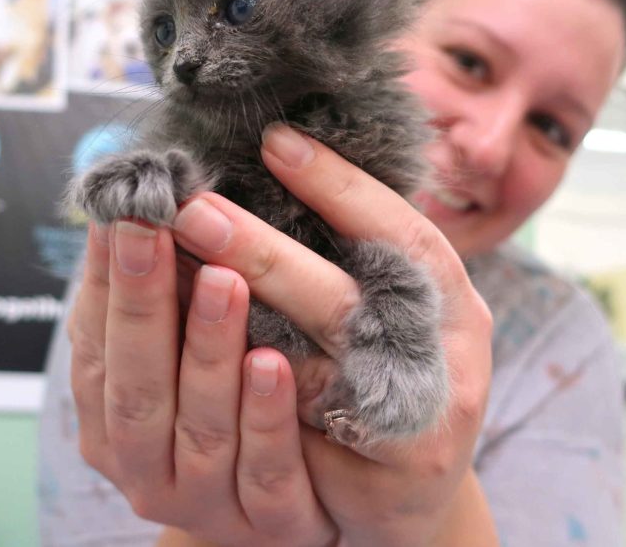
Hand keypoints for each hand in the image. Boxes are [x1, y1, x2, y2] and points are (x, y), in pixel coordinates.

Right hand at [67, 220, 336, 545]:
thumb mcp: (173, 364)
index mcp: (113, 425)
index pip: (96, 350)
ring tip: (222, 280)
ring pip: (201, 427)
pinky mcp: (274, 523)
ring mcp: (208, 503)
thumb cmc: (218, 418)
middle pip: (138, 386)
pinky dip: (265, 417)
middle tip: (157, 227)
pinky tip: (273, 362)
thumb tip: (129, 211)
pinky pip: (266, 472)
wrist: (276, 514)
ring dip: (208, 350)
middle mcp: (147, 470)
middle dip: (144, 301)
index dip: (106, 282)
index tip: (125, 212)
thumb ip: (153, 306)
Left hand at [166, 125, 493, 545]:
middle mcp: (447, 356)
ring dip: (230, 324)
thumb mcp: (404, 307)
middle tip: (192, 208)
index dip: (340, 186)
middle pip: (343, 300)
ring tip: (172, 268)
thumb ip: (359, 257)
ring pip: (309, 371)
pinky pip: (295, 439)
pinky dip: (239, 395)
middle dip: (260, 252)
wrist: (415, 484)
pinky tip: (188, 354)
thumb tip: (282, 167)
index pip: (401, 233)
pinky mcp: (385, 478)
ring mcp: (421, 419)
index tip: (275, 141)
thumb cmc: (401, 370)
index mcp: (453, 301)